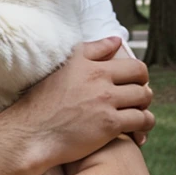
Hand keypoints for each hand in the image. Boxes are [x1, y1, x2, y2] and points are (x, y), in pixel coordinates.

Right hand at [11, 36, 153, 168]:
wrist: (31, 133)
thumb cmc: (41, 104)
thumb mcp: (63, 68)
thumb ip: (91, 51)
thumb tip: (115, 41)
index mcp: (88, 63)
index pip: (128, 61)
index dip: (135, 73)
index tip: (132, 83)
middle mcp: (99, 79)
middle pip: (140, 75)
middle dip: (143, 86)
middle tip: (138, 98)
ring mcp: (106, 101)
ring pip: (143, 97)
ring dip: (145, 106)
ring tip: (139, 115)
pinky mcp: (109, 124)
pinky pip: (141, 120)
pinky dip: (144, 126)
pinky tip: (139, 133)